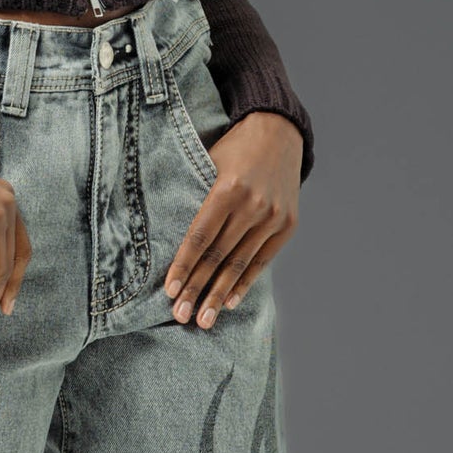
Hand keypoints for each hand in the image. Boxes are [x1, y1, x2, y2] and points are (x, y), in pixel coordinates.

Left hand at [163, 111, 301, 327]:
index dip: (183, 266)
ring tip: (203, 320)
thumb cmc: (233, 149)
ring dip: (218, 295)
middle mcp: (253, 206)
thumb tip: (164, 237)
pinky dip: (244, 283)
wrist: (279, 132)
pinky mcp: (287, 225)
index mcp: (228, 188)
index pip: (200, 237)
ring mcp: (273, 217)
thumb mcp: (208, 163)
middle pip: (218, 257)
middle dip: (197, 290)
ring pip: (239, 264)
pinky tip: (228, 302)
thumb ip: (193, 198)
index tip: (169, 291)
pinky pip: (261, 261)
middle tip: (180, 316)